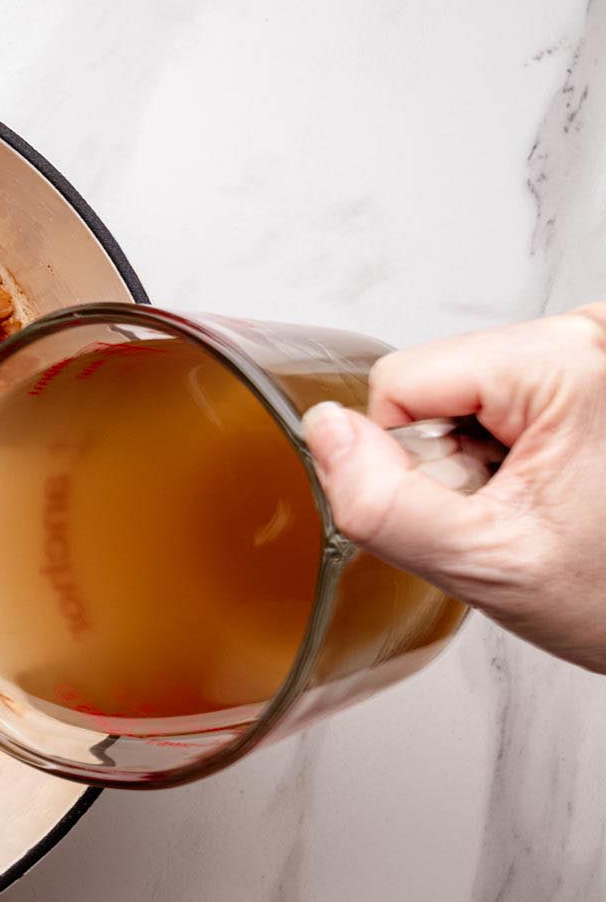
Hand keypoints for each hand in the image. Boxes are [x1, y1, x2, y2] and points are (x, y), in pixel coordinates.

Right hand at [302, 303, 605, 671]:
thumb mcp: (487, 566)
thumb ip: (384, 503)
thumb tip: (322, 431)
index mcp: (568, 361)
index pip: (401, 381)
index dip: (407, 459)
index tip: (472, 504)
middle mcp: (590, 336)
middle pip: (435, 382)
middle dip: (449, 457)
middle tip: (512, 511)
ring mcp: (597, 350)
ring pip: (463, 390)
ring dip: (480, 456)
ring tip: (540, 503)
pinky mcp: (595, 369)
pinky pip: (503, 395)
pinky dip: (511, 448)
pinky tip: (553, 486)